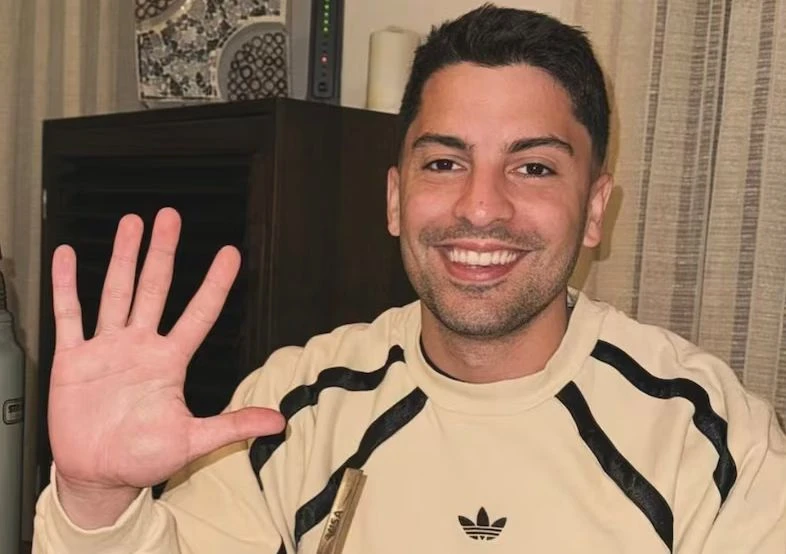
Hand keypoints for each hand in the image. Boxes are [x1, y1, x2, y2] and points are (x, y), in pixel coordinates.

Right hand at [48, 208, 283, 526]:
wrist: (98, 476)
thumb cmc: (143, 459)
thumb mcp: (193, 441)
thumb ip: (233, 426)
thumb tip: (278, 422)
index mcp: (169, 362)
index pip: (199, 313)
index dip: (215, 284)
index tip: (230, 254)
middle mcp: (140, 347)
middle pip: (155, 289)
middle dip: (162, 253)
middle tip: (170, 217)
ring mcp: (107, 349)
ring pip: (116, 292)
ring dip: (123, 258)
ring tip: (131, 224)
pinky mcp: (74, 360)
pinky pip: (69, 316)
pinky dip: (66, 287)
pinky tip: (66, 258)